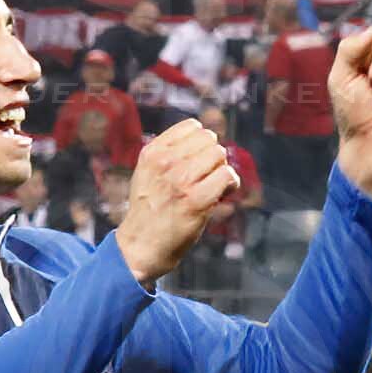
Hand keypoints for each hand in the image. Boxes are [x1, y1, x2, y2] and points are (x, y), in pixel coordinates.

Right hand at [114, 118, 243, 282]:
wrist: (141, 245)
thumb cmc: (150, 209)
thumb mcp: (148, 171)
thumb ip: (170, 152)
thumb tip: (207, 136)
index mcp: (152, 152)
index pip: (192, 126)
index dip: (201, 144)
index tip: (196, 162)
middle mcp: (165, 162)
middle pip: (210, 140)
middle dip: (212, 157)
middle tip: (205, 178)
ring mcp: (181, 180)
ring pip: (219, 155)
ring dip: (221, 170)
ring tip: (211, 187)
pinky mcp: (196, 200)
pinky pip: (227, 175)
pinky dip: (230, 184)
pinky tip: (221, 195)